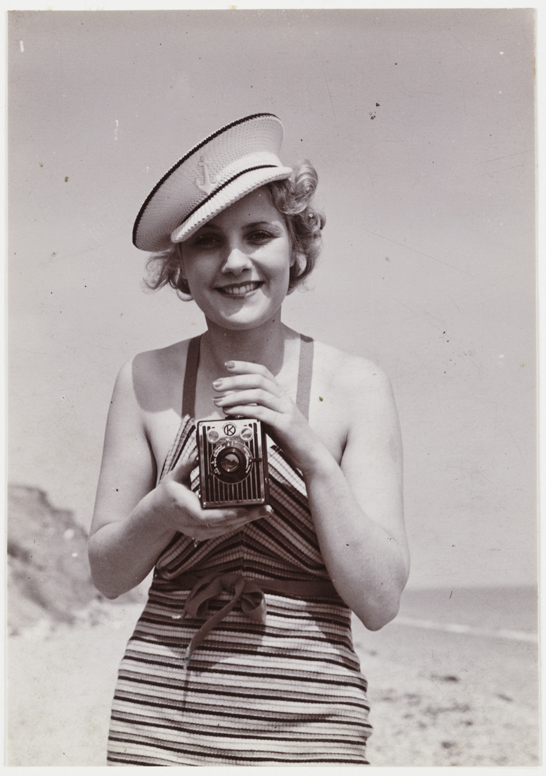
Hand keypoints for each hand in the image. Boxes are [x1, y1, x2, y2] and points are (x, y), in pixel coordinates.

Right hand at [157, 454, 272, 540]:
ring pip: (227, 529)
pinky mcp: (205, 534)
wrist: (158, 515)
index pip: (208, 516)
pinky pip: (226, 530)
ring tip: (264, 510)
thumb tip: (199, 451)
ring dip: (247, 520)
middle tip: (265, 508)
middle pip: (224, 525)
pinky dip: (239, 523)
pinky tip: (252, 515)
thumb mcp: (174, 476)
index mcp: (186, 508)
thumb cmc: (167, 494)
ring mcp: (200, 532)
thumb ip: (187, 464)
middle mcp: (193, 524)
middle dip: (247, 516)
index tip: (244, 509)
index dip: (227, 514)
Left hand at [212, 361, 324, 473]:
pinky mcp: (284, 424)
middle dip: (234, 380)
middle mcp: (284, 398)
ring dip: (235, 395)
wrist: (310, 453)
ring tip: (220, 401)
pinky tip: (231, 412)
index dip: (245, 366)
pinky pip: (261, 412)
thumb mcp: (270, 417)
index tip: (228, 365)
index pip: (263, 372)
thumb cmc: (289, 436)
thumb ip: (255, 407)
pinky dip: (243, 409)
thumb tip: (231, 399)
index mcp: (280, 394)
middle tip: (216, 385)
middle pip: (258, 380)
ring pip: (258, 394)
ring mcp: (285, 410)